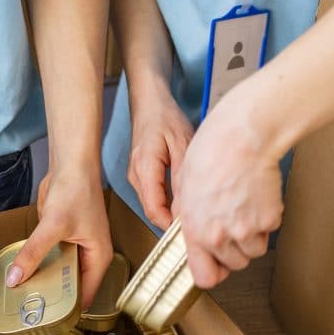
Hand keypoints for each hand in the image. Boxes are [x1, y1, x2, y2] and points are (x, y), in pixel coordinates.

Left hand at [0, 167, 111, 309]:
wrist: (71, 164)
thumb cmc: (78, 190)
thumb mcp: (55, 225)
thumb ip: (34, 252)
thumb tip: (16, 277)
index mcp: (98, 258)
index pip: (85, 295)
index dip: (67, 308)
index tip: (46, 318)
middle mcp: (86, 256)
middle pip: (64, 285)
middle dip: (44, 294)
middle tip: (22, 307)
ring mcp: (70, 248)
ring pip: (49, 271)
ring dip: (30, 277)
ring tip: (9, 290)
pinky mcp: (55, 239)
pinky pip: (38, 255)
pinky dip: (22, 259)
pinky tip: (2, 264)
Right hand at [127, 90, 192, 229]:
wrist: (150, 103)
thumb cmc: (165, 117)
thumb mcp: (183, 144)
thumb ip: (183, 177)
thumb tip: (186, 208)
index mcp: (145, 168)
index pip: (153, 209)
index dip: (170, 225)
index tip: (190, 230)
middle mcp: (136, 175)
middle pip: (152, 210)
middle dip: (172, 222)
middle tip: (198, 225)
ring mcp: (135, 176)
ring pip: (152, 205)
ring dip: (170, 212)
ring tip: (194, 213)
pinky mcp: (140, 175)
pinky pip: (153, 195)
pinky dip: (167, 202)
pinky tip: (184, 199)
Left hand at [172, 88, 283, 288]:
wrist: (242, 137)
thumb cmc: (211, 152)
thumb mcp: (184, 188)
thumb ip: (188, 217)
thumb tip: (191, 231)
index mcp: (195, 230)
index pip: (205, 276)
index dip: (213, 271)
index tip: (216, 265)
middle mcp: (220, 236)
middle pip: (235, 264)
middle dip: (235, 249)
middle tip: (233, 226)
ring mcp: (247, 230)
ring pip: (254, 251)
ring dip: (253, 237)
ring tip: (245, 210)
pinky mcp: (270, 219)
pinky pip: (270, 231)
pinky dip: (267, 219)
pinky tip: (257, 198)